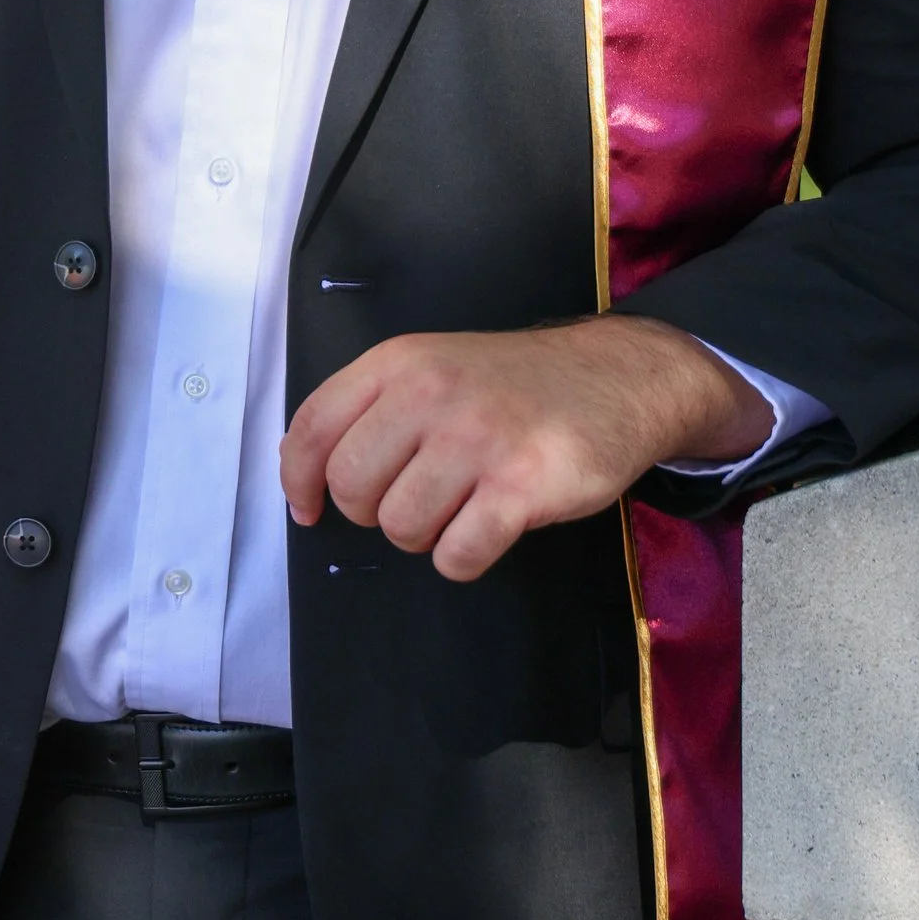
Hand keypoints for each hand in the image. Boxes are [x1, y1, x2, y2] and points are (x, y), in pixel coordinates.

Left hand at [279, 318, 769, 583]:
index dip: (299, 481)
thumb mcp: (437, 365)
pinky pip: (456, 555)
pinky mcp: (521, 486)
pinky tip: (487, 529)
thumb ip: (375, 407)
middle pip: (353, 488)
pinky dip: (463, 558)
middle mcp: (431, 393)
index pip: (313, 428)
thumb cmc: (517, 385)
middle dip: (376, 512)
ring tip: (459, 508)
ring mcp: (478, 439)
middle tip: (416, 499)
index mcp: (400, 362)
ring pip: (400, 527)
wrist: (619, 378)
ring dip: (424, 535)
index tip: (310, 508)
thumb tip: (313, 480)